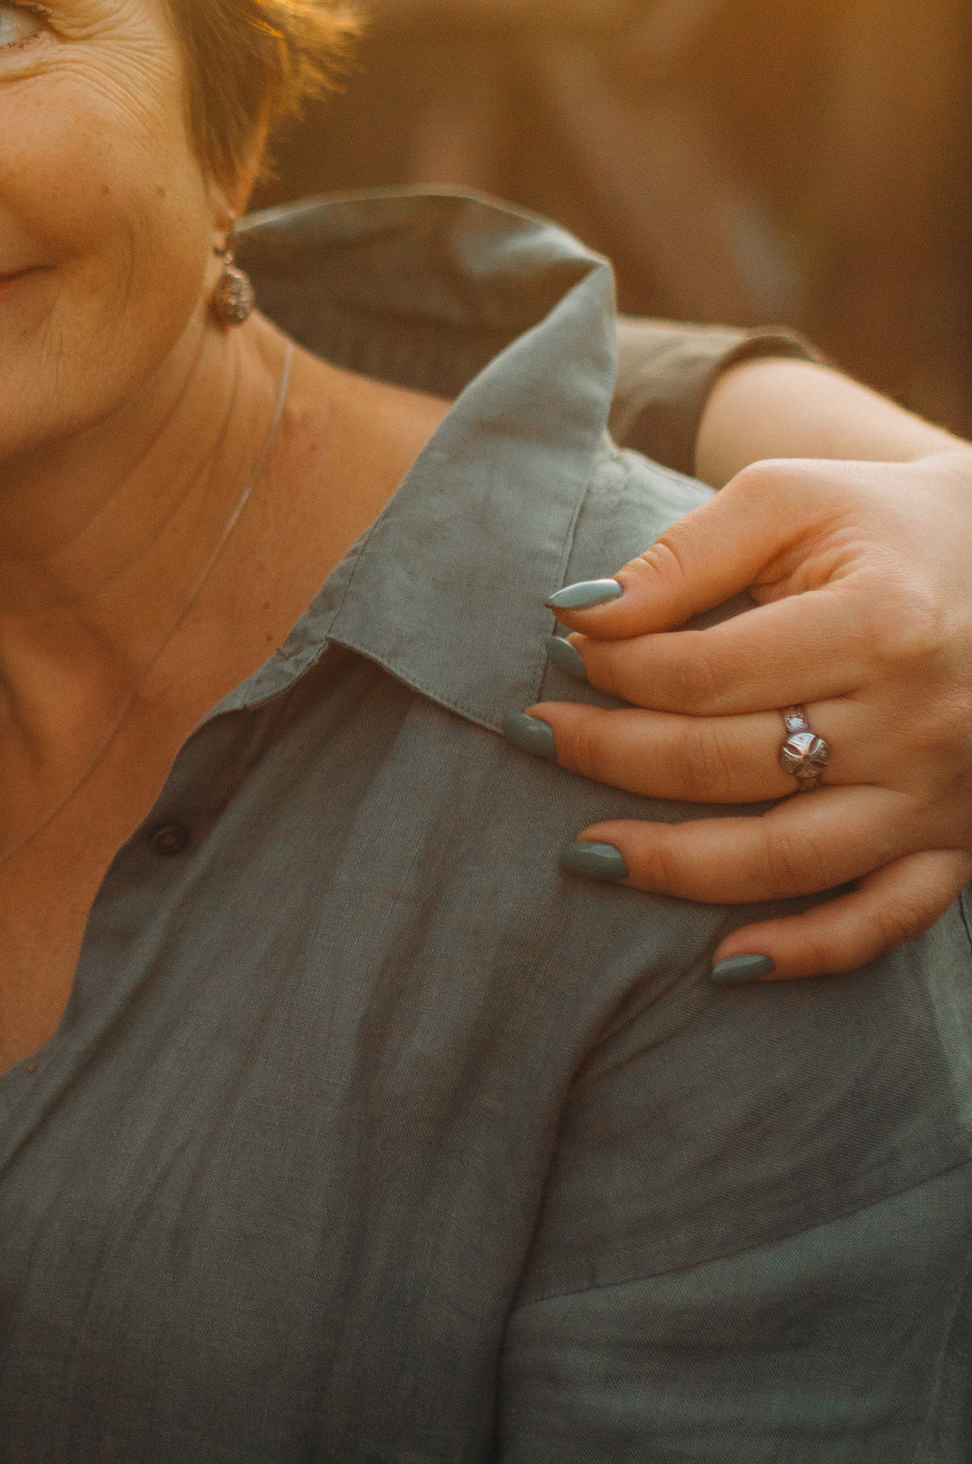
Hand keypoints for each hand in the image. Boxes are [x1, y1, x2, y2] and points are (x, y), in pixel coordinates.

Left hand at [520, 453, 971, 974]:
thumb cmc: (882, 524)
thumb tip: (577, 615)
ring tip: (584, 853)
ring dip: (676, 867)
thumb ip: (683, 556)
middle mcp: (917, 721)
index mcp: (879, 625)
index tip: (564, 652)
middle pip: (729, 766)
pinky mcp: (961, 839)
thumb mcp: (788, 501)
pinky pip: (885, 917)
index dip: (615, 668)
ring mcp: (942, 792)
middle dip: (611, 754)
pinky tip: (724, 962)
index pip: (705, 675)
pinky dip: (809, 951)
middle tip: (534, 737)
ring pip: (789, 858)